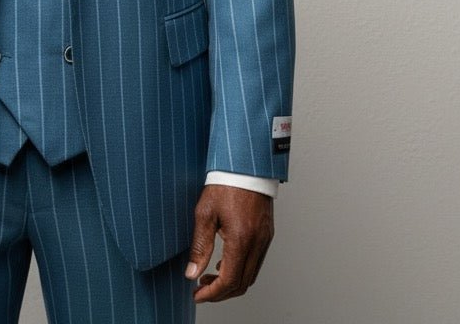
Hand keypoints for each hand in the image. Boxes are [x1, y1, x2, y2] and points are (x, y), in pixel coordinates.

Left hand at [185, 184, 273, 302]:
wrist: (246, 165)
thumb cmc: (225, 183)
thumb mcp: (205, 213)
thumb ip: (200, 246)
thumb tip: (192, 272)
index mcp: (242, 238)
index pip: (229, 280)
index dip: (212, 293)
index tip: (198, 295)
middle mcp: (257, 242)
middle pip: (242, 284)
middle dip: (221, 293)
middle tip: (202, 290)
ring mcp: (265, 239)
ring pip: (251, 276)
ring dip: (231, 283)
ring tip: (210, 278)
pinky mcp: (267, 234)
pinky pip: (256, 262)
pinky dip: (241, 270)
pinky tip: (225, 263)